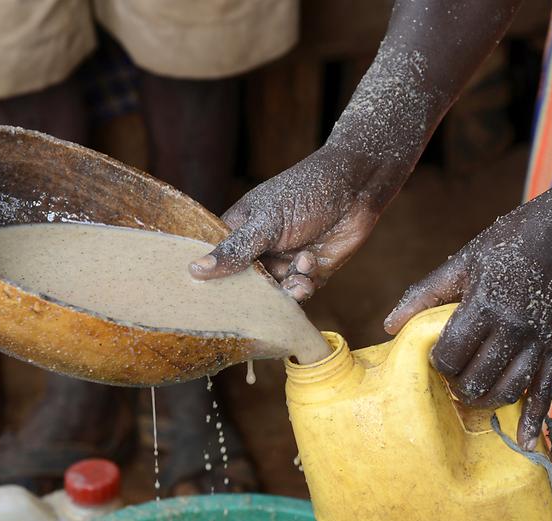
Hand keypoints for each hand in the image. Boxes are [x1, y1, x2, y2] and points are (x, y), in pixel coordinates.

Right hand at [189, 146, 382, 300]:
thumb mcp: (267, 222)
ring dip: (285, 289)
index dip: (212, 280)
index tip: (208, 301)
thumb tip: (195, 270)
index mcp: (239, 230)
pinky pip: (298, 293)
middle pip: (244, 285)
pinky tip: (310, 264)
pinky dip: (303, 286)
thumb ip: (235, 249)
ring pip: (274, 293)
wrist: (356, 188)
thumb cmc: (306, 192)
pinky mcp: (309, 272)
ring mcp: (284, 262)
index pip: (216, 261)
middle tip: (261, 297)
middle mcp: (258, 250)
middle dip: (254, 293)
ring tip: (298, 278)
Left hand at [384, 193, 551, 449]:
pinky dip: (536, 418)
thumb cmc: (512, 239)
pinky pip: (548, 389)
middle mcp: (513, 328)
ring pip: (510, 390)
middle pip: (478, 379)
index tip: (435, 359)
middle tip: (451, 381)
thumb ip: (426, 294)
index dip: (438, 364)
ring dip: (488, 401)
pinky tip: (528, 442)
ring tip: (473, 398)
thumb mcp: (465, 260)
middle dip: (459, 387)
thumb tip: (388, 325)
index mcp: (484, 305)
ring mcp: (539, 340)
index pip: (451, 354)